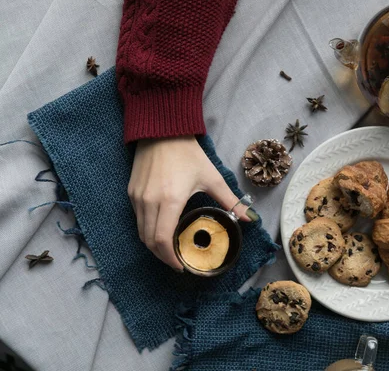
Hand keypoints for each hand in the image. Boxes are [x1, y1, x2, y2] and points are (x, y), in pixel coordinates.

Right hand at [128, 136, 249, 270]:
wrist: (162, 130)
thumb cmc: (188, 153)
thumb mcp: (212, 177)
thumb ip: (230, 201)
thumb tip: (250, 219)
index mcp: (170, 200)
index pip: (162, 240)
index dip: (170, 258)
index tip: (181, 265)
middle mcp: (149, 201)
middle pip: (149, 241)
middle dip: (162, 256)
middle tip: (177, 261)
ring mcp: (137, 197)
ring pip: (140, 232)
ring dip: (153, 244)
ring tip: (169, 249)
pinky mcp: (131, 191)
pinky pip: (137, 218)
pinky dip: (147, 229)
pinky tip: (161, 229)